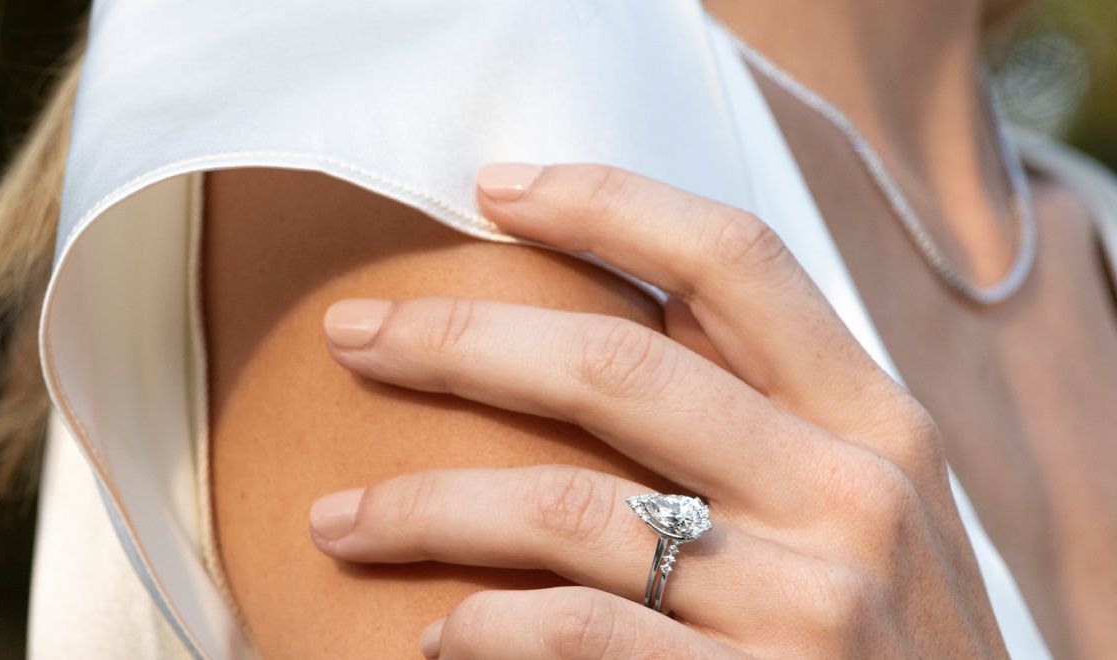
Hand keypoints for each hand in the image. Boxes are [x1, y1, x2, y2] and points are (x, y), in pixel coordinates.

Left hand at [305, 163, 1008, 657]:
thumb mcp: (866, 513)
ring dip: (420, 506)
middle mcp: (848, 497)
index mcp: (877, 425)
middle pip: (614, 365)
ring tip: (339, 519)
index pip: (735, 262)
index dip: (604, 203)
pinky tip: (436, 632)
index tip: (489, 188)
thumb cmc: (880, 649)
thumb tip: (585, 329)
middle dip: (454, 338)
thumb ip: (765, 421)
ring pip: (562, 508)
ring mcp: (802, 605)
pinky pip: (568, 632)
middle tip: (352, 337)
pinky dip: (478, 627)